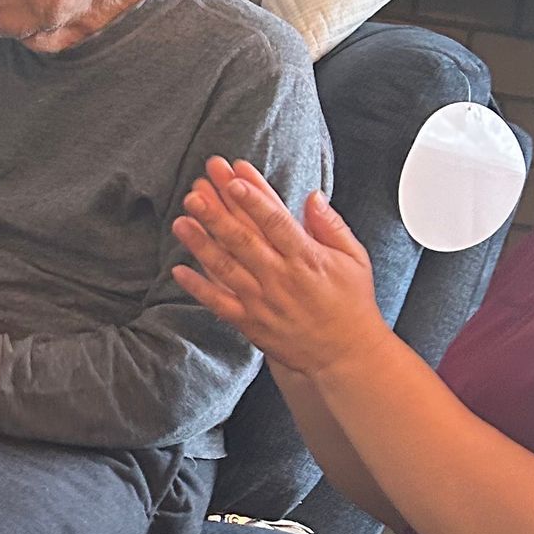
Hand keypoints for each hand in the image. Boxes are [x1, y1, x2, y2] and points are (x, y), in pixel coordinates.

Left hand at [170, 158, 386, 379]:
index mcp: (307, 258)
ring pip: (226, 267)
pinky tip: (179, 269)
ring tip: (181, 220)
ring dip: (201, 243)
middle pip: (244, 239)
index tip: (236, 177)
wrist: (346, 356)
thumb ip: (331, 225)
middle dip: (218, 212)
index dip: (254, 198)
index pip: (277, 221)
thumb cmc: (351, 304)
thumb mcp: (354, 259)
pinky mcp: (250, 322)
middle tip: (197, 190)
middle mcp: (281, 278)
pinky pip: (219, 303)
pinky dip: (198, 287)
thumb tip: (312, 196)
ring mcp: (263, 301)